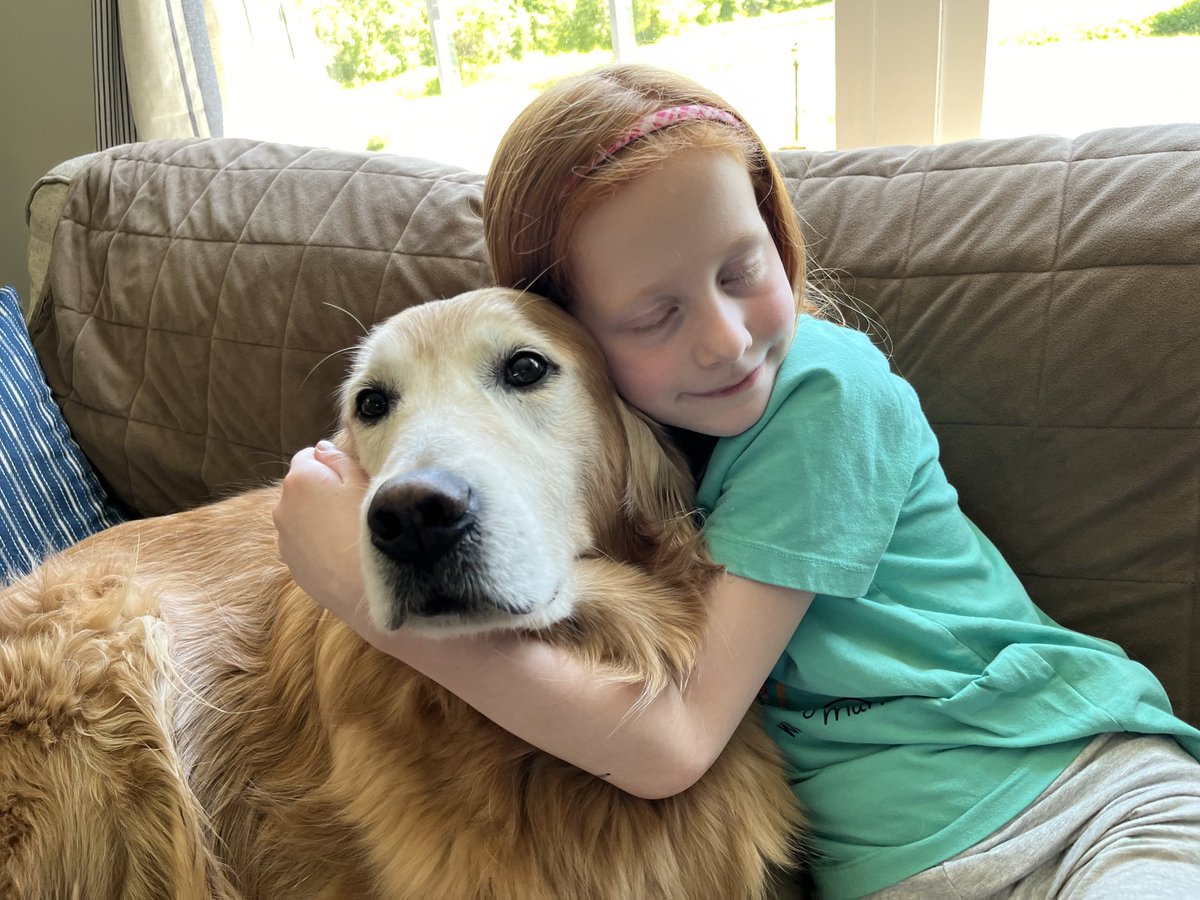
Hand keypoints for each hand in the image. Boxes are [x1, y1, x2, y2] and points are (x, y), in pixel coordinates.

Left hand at [273, 440, 370, 628]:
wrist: (363, 586)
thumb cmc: (368, 528)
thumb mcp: (363, 482)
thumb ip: (339, 459)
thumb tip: (321, 449)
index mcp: (300, 479)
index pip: (309, 456)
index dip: (331, 464)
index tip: (351, 480)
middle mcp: (282, 505)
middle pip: (301, 486)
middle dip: (321, 490)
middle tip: (352, 506)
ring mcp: (283, 536)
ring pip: (300, 515)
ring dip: (316, 517)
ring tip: (345, 532)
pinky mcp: (289, 562)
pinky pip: (301, 541)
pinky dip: (315, 541)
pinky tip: (338, 551)